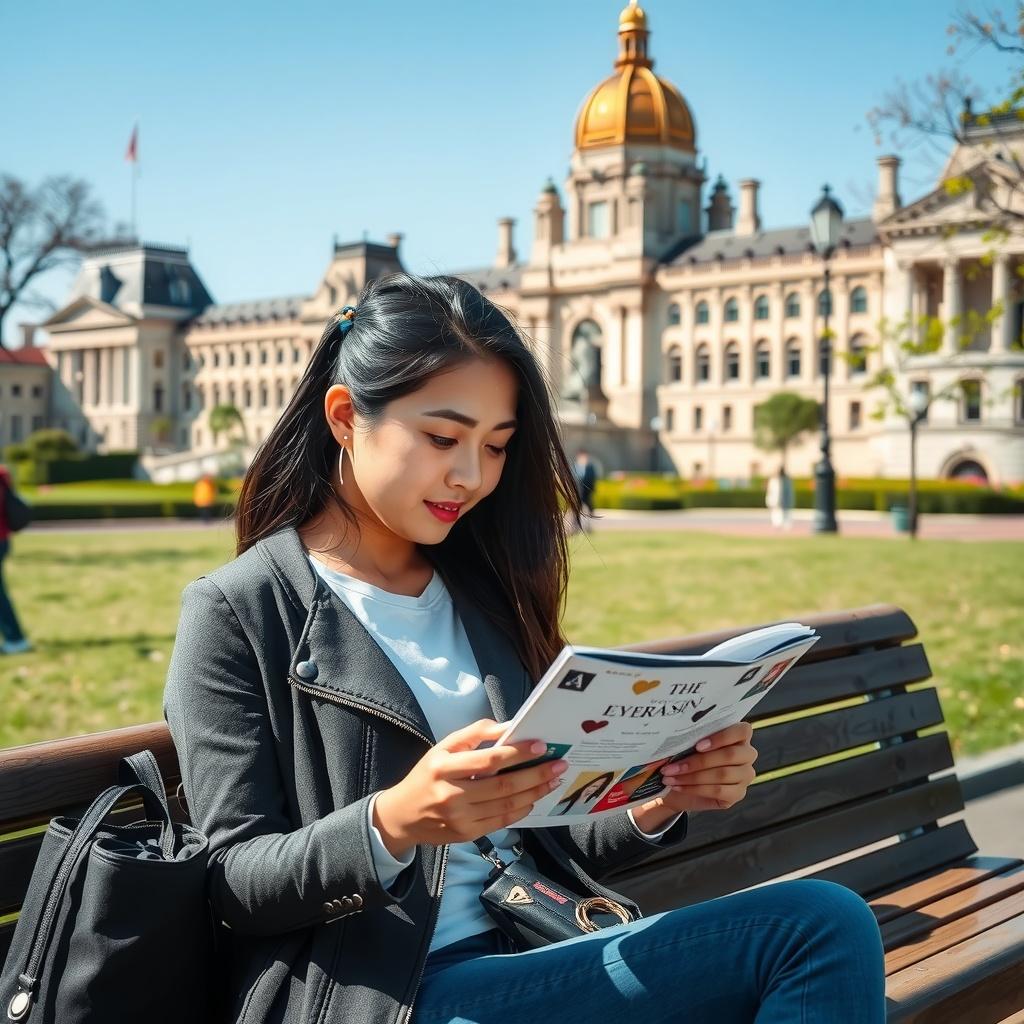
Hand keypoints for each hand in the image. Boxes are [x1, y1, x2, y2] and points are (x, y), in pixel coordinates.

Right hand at [373, 719, 567, 857]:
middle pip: (503, 786)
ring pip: (506, 805)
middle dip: (536, 774)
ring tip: (553, 780)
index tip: (541, 745)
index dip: (517, 753)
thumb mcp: (443, 747)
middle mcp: (452, 794)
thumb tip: (508, 727)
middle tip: (559, 764)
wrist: (402, 816)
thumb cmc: (427, 775)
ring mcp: (460, 818)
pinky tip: (534, 798)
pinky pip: (502, 821)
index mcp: (444, 767)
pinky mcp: (467, 834)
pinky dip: (521, 809)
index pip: (488, 760)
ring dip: (535, 792)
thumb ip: (475, 734)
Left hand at [631, 723, 756, 830]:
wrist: (681, 786)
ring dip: (692, 776)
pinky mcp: (738, 794)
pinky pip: (718, 790)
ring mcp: (745, 775)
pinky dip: (695, 788)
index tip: (698, 745)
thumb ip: (693, 738)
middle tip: (674, 765)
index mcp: (739, 736)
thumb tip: (679, 737)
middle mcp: (747, 754)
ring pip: (722, 774)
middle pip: (730, 755)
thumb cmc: (688, 757)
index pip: (741, 731)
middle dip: (698, 761)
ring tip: (670, 776)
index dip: (721, 737)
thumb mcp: (690, 744)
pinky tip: (679, 786)